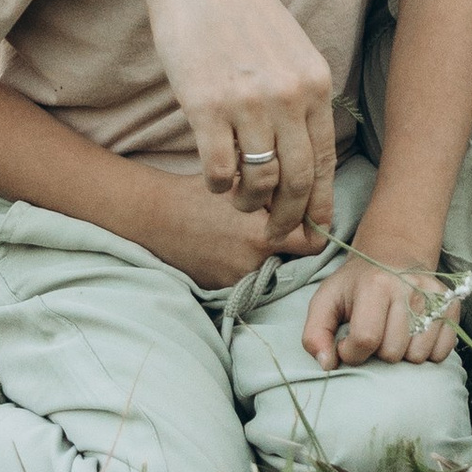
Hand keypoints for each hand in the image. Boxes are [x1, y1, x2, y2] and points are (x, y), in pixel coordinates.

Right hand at [70, 0, 336, 234]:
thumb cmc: (242, 12)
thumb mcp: (290, 50)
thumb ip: (301, 98)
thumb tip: (305, 156)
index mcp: (315, 83)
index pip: (325, 162)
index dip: (319, 204)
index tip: (311, 228)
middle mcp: (289, 96)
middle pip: (298, 182)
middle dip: (288, 219)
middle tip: (274, 233)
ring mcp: (248, 102)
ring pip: (259, 182)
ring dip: (249, 203)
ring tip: (240, 201)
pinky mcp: (205, 104)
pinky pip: (220, 169)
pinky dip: (219, 185)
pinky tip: (215, 179)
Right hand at [123, 172, 335, 290]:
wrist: (156, 217)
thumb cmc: (199, 192)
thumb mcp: (241, 182)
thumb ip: (276, 191)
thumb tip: (307, 190)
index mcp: (262, 235)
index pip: (312, 245)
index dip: (315, 232)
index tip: (311, 223)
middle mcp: (253, 264)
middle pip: (291, 259)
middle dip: (288, 244)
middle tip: (277, 225)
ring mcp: (235, 280)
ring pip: (268, 269)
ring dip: (265, 255)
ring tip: (245, 234)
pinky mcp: (220, 288)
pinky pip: (245, 278)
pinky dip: (244, 265)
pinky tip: (228, 246)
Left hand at [303, 249, 461, 369]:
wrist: (393, 255)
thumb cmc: (356, 285)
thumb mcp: (326, 300)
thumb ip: (315, 334)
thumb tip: (328, 364)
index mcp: (375, 285)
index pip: (366, 339)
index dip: (352, 352)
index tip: (348, 344)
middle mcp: (409, 288)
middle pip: (393, 352)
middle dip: (378, 353)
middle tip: (374, 334)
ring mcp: (434, 296)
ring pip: (418, 356)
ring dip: (402, 354)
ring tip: (393, 335)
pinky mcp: (452, 304)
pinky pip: (443, 351)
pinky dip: (427, 353)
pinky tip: (414, 337)